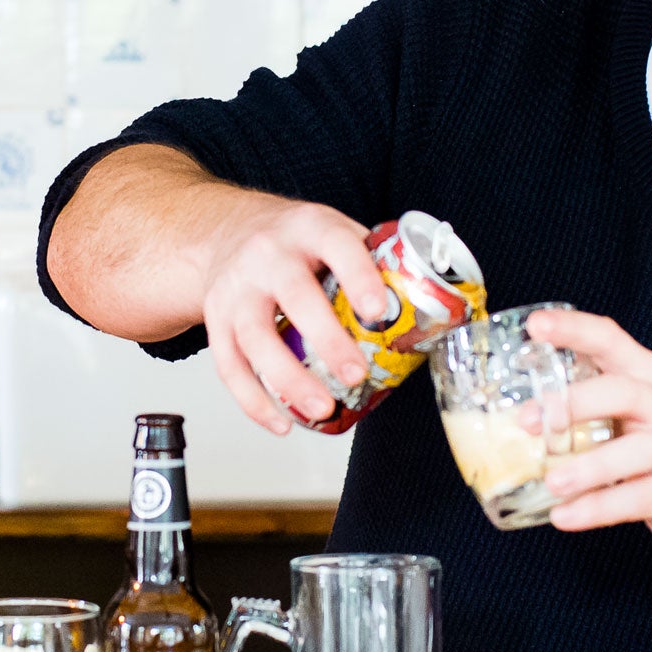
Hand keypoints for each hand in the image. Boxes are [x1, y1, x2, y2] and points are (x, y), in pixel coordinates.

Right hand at [200, 197, 386, 434]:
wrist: (226, 233)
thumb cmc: (293, 242)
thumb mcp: (331, 230)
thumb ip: (372, 262)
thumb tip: (435, 310)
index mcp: (308, 228)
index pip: (336, 245)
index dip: (358, 277)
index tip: (377, 311)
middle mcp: (267, 255)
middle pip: (294, 297)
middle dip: (326, 341)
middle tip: (354, 375)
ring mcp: (236, 289)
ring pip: (255, 338)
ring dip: (288, 380)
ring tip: (321, 408)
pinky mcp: (216, 320)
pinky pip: (229, 367)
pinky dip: (254, 401)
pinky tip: (282, 423)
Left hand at [524, 309, 651, 553]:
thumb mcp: (639, 408)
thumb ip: (591, 398)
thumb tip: (516, 407)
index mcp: (646, 378)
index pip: (610, 340)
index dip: (573, 330)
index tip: (534, 326)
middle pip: (624, 392)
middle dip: (575, 402)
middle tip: (528, 420)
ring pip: (635, 451)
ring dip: (590, 466)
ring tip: (553, 482)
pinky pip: (636, 499)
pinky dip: (598, 508)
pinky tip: (565, 516)